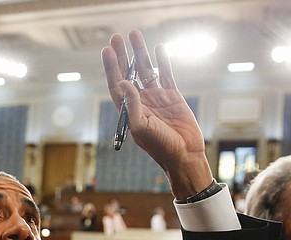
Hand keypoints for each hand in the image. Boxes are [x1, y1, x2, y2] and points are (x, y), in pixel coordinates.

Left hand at [101, 29, 212, 198]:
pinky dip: (162, 60)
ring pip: (146, 69)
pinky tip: (158, 47)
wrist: (184, 154)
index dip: (111, 67)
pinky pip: (166, 74)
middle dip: (123, 55)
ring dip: (140, 53)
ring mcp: (156, 97)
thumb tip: (122, 82)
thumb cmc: (160, 146)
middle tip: (117, 37)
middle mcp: (141, 101)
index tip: (107, 50)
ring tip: (135, 34)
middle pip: (129, 73)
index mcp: (129, 110)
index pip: (116, 84)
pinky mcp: (172, 95)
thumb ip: (132, 105)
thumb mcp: (142, 127)